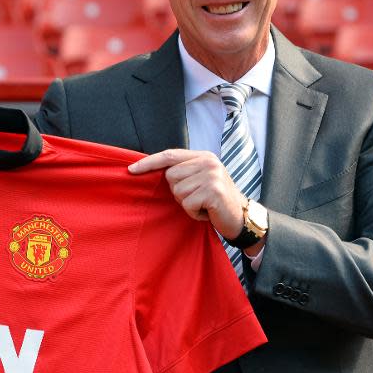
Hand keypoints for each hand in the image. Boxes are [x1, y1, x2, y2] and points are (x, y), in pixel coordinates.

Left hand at [128, 149, 246, 239]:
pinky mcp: (213, 191)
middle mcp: (208, 162)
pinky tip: (207, 212)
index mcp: (203, 156)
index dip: (149, 162)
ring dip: (187, 204)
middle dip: (178, 192)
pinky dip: (194, 213)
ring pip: (178, 191)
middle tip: (196, 198)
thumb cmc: (216, 200)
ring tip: (203, 205)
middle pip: (170, 176)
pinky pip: (187, 204)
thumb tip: (153, 171)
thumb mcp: (201, 178)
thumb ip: (184, 171)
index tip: (131, 170)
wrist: (241, 217)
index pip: (170, 155)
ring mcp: (212, 176)